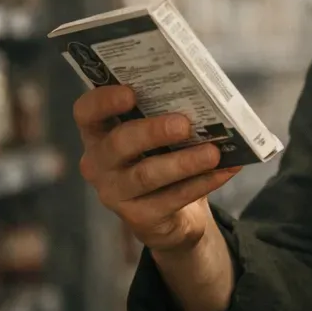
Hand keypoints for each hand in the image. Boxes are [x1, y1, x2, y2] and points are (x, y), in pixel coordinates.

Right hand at [74, 85, 240, 253]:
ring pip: (146, 175)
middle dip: (152, 132)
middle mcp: (99, 163)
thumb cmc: (162, 158)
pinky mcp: (139, 218)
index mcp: (99, 133)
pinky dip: (202, 183)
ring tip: (213, 153)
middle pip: (119, 144)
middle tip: (184, 124)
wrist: (172, 216)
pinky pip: (172, 199)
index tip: (131, 92)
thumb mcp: (158, 136)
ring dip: (183, 162)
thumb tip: (204, 97)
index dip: (104, 101)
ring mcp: (115, 193)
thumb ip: (166, 115)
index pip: (86, 112)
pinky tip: (225, 170)